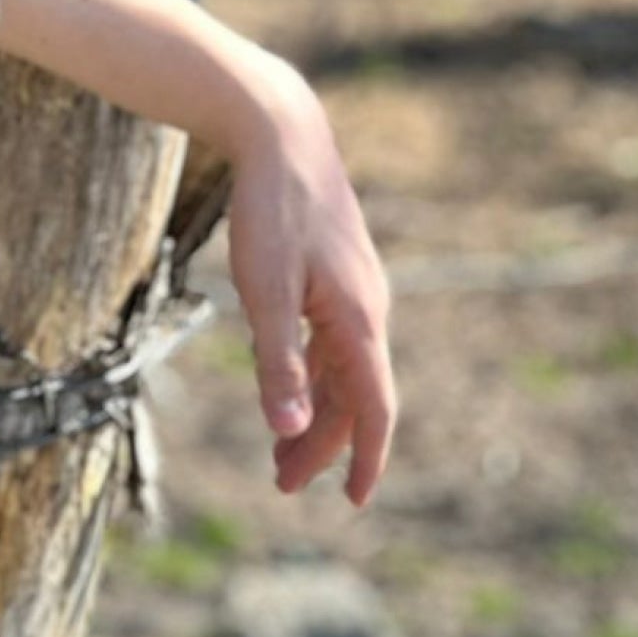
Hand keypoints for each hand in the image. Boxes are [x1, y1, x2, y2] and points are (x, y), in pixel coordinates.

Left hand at [222, 70, 396, 507]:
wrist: (283, 135)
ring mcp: (355, 293)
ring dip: (316, 412)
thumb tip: (288, 431)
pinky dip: (313, 373)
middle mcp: (368, 311)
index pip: (373, 409)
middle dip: (324, 445)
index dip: (366, 459)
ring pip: (343, 370)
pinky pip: (332, 341)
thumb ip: (277, 363)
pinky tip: (286, 381)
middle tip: (283, 483)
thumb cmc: (272, 211)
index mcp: (358, 322)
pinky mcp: (337, 276)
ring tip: (281, 449)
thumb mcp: (264, 292)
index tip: (354, 502)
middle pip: (354, 397)